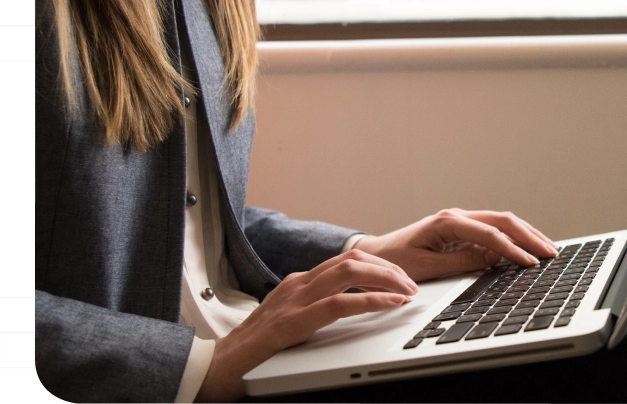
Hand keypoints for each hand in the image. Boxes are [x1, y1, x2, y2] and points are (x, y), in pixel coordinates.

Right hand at [195, 249, 417, 401]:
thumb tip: (353, 307)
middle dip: (389, 268)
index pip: (347, 260)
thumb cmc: (255, 351)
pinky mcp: (292, 322)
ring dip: (386, 279)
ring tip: (407, 292)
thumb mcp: (293, 322)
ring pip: (350, 271)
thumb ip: (317, 310)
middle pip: (353, 258)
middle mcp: (298, 284)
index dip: (380, 266)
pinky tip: (391, 305)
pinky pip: (340, 303)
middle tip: (412, 285)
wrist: (215, 368)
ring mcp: (294, 300)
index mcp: (300, 283)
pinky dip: (371, 301)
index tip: (402, 279)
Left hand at [354, 208, 557, 281]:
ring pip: (502, 222)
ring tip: (547, 249)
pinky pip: (494, 231)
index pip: (489, 233)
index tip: (529, 262)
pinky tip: (528, 248)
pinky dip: (514, 239)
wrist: (376, 255)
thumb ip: (461, 262)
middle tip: (550, 252)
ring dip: (526, 235)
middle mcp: (457, 217)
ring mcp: (461, 222)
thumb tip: (492, 260)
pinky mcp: (462, 231)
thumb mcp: (427, 267)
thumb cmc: (395, 260)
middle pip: (503, 220)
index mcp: (447, 222)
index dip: (512, 248)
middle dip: (529, 236)